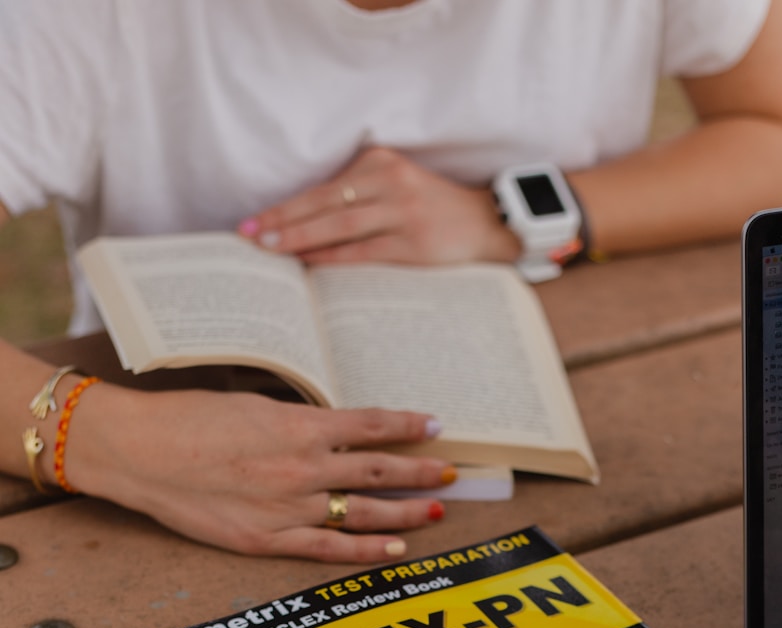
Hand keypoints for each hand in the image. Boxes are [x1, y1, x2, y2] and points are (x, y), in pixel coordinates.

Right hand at [63, 382, 453, 560]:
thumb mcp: (251, 403)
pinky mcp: (267, 539)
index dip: (407, 426)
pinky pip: (330, 548)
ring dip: (406, 511)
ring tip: (436, 509)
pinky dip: (367, 549)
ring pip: (364, 511)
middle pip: (379, 471)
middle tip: (451, 473)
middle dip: (420, 472)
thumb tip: (333, 425)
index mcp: (299, 426)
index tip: (436, 425)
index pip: (371, 425)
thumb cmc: (187, 419)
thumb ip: (297, 418)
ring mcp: (288, 508)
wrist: (138, 452)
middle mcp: (303, 468)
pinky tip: (396, 547)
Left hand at [238, 146, 520, 266]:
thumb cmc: (433, 210)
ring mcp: (402, 212)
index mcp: (380, 162)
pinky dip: (331, 258)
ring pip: (338, 226)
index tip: (252, 222)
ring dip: (299, 239)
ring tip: (269, 250)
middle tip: (248, 237)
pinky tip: (308, 264)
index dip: (285, 206)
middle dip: (281, 221)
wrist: (486, 223)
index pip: (323, 188)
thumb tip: (302, 228)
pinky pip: (362, 252)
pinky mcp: (413, 243)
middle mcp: (389, 181)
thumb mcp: (395, 187)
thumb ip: (357, 197)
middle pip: (323, 203)